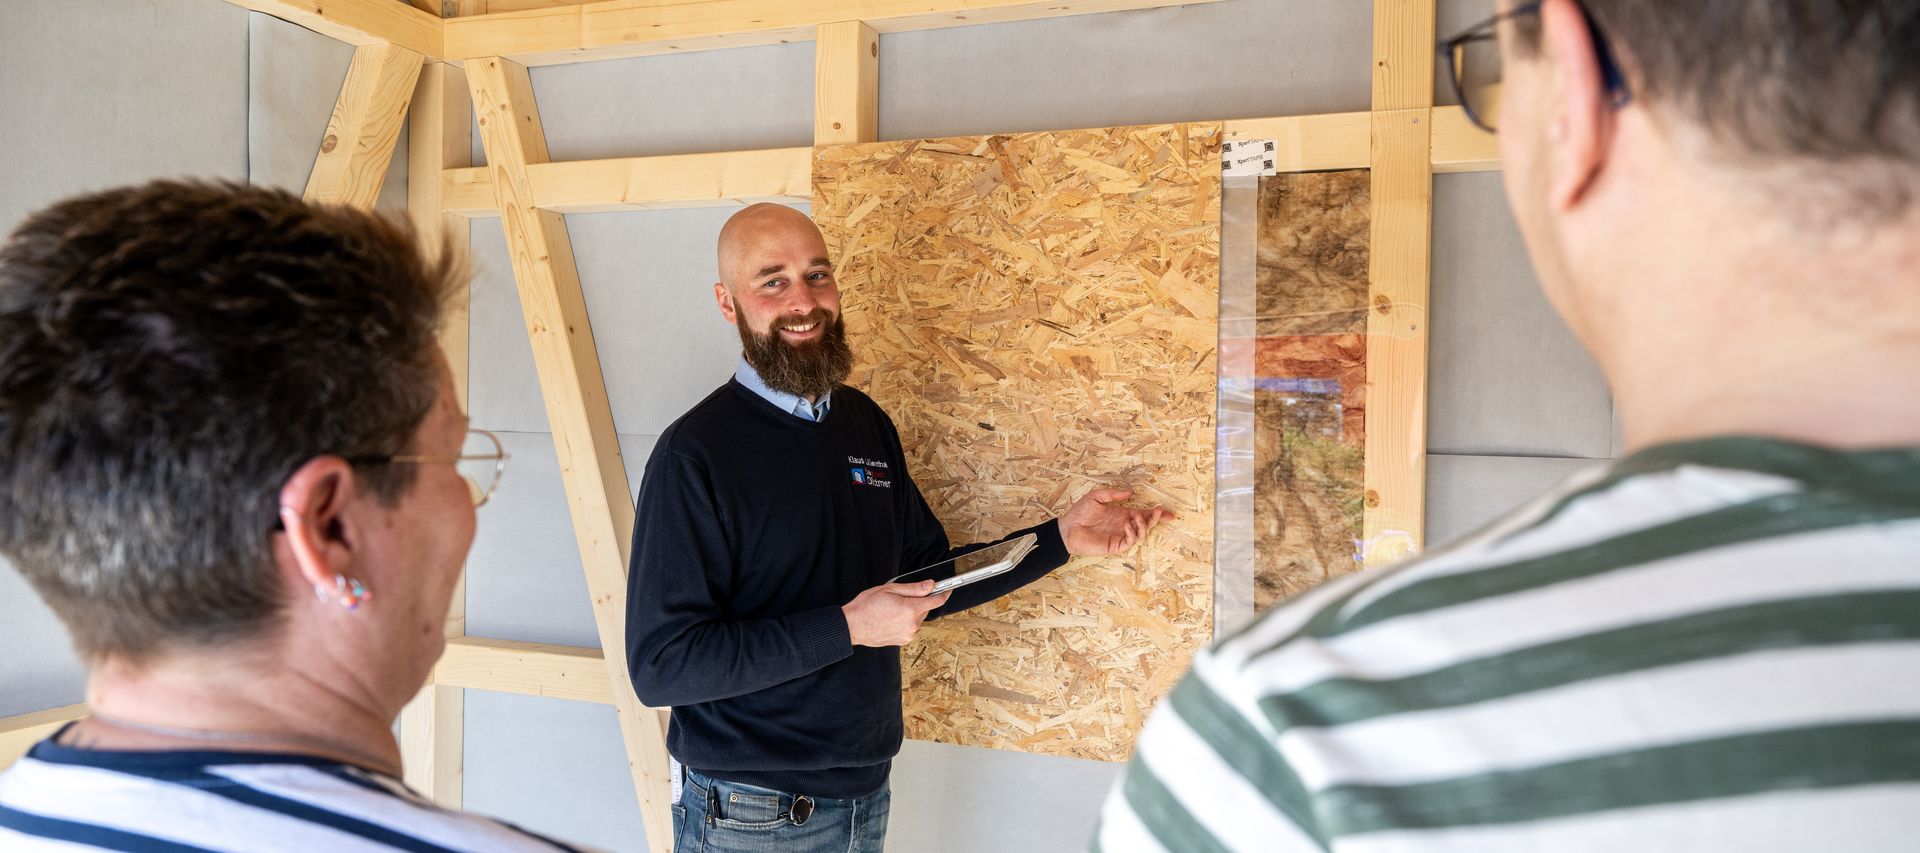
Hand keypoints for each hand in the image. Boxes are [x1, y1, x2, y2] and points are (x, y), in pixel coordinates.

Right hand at [842, 580, 951, 646]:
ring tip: (891, 610)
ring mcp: (908, 634)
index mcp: (910, 609)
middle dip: (917, 602)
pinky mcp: (903, 641)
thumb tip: (930, 585)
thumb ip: (914, 588)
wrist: (852, 626)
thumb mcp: (890, 589)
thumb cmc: (866, 606)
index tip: (947, 590)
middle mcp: (912, 624)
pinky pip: (910, 628)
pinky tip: (891, 619)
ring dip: (910, 613)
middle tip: (900, 598)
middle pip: (924, 609)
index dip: (943, 593)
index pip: (936, 601)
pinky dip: (905, 622)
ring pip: (917, 619)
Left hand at [1058, 488, 1172, 555]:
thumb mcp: (1096, 497)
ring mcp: (1121, 536)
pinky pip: (1130, 541)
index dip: (1156, 514)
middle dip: (1155, 519)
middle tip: (1159, 513)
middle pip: (1146, 524)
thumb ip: (1113, 494)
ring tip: (1138, 517)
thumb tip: (1130, 493)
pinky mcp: (1115, 545)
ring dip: (1143, 525)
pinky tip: (1127, 525)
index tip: (1168, 512)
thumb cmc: (1080, 512)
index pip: (1143, 513)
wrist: (1068, 528)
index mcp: (1122, 513)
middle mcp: (1124, 525)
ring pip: (1141, 534)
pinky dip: (1133, 533)